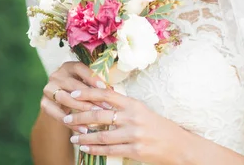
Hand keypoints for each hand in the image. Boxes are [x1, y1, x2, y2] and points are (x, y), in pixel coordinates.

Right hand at [41, 61, 111, 134]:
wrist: (61, 104)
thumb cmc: (80, 90)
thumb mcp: (87, 84)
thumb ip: (96, 85)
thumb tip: (111, 92)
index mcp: (68, 66)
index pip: (80, 69)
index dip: (93, 79)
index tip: (106, 90)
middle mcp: (56, 75)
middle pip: (72, 85)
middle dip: (89, 97)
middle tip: (103, 107)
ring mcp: (48, 89)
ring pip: (64, 98)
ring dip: (80, 108)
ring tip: (94, 117)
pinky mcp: (44, 104)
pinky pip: (58, 114)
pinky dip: (71, 123)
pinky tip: (83, 129)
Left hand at [63, 87, 190, 164]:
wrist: (178, 146)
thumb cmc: (158, 127)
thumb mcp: (142, 111)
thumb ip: (124, 107)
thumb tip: (100, 103)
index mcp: (134, 104)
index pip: (106, 94)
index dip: (88, 93)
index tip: (74, 93)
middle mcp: (133, 117)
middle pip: (99, 115)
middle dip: (79, 117)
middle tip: (65, 117)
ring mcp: (134, 134)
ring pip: (102, 135)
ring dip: (84, 137)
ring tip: (72, 137)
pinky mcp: (135, 151)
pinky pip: (110, 150)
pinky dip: (95, 149)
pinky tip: (86, 149)